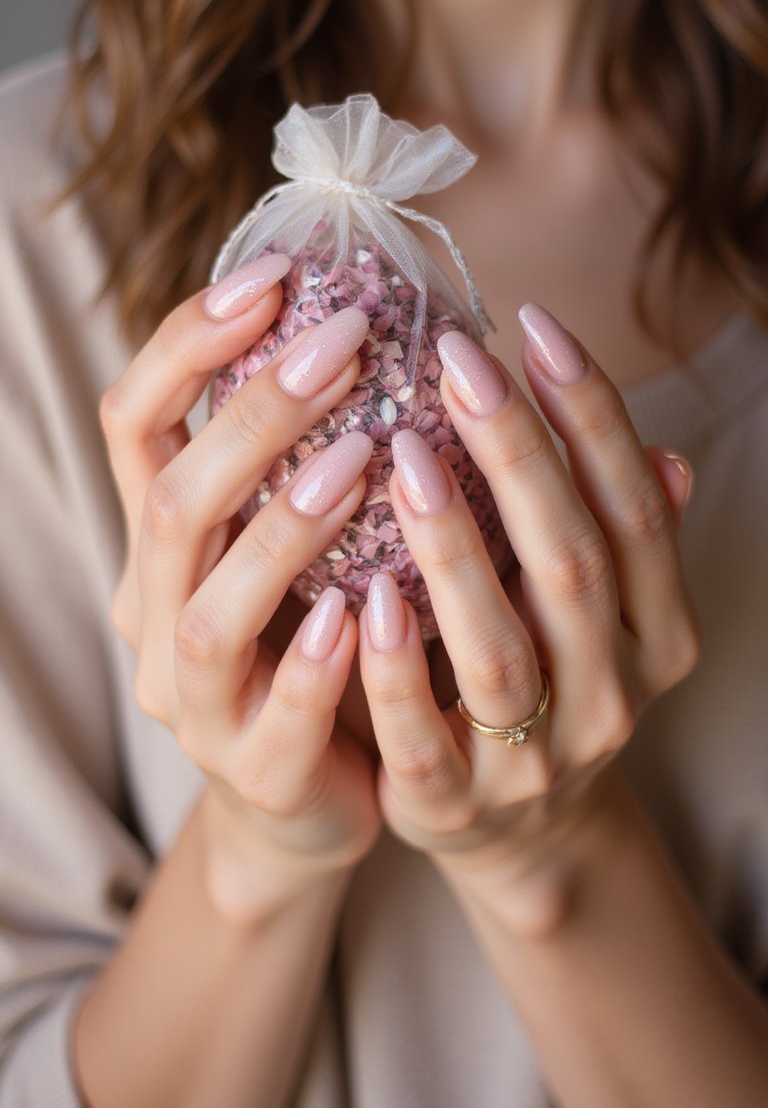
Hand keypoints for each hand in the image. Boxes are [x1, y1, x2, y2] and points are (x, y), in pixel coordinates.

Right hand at [99, 258, 380, 914]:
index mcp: (163, 543)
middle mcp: (157, 614)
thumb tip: (369, 317)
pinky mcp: (256, 773)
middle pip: (172, 503)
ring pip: (208, 614)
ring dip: (281, 529)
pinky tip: (364, 609)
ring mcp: (197, 702)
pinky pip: (276, 716)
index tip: (274, 276)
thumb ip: (304, 454)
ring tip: (360, 460)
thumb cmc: (311, 638)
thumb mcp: (292, 538)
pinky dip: (315, 659)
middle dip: (253, 417)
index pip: (134, 422)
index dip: (188, 344)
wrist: (308, 796)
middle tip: (341, 344)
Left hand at [356, 305, 698, 913]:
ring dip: (454, 549)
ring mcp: (531, 758)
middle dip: (519, 455)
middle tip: (458, 361)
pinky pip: (420, 737)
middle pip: (570, 564)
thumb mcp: (600, 615)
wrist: (521, 831)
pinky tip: (365, 593)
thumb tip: (662, 453)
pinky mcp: (450, 804)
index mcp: (654, 633)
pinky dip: (394, 667)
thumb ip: (620, 537)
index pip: (632, 509)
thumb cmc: (549, 676)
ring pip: (497, 650)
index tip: (535, 325)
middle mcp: (608, 694)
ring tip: (403, 455)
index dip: (592, 415)